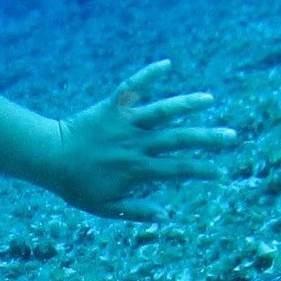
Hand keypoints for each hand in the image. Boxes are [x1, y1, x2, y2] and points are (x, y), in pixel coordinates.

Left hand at [49, 61, 238, 220]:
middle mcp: (136, 144)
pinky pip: (132, 87)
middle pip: (178, 140)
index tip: (220, 172)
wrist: (50, 157)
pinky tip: (167, 64)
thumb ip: (136, 210)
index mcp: (137, 169)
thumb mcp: (105, 207)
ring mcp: (125, 123)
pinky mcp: (112, 106)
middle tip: (230, 136)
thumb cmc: (76, 185)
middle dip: (207, 138)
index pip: (177, 170)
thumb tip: (165, 216)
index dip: (201, 171)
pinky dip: (148, 74)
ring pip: (162, 111)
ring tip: (209, 99)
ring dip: (187, 104)